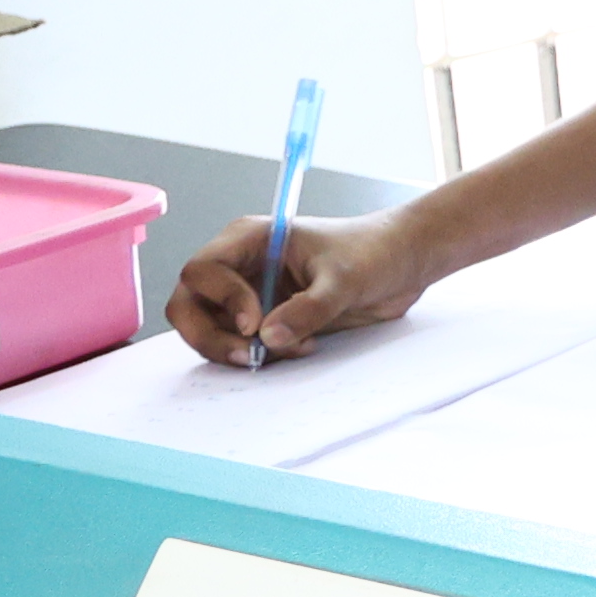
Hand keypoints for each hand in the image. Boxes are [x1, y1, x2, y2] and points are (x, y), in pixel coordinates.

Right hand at [164, 206, 443, 367]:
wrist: (406, 263)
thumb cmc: (375, 251)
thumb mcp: (345, 278)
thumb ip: (309, 308)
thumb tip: (268, 337)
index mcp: (249, 240)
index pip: (201, 272)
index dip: (220, 300)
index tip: (255, 323)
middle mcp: (241, 268)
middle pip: (189, 306)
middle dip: (212, 337)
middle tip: (251, 356)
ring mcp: (250, 294)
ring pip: (212, 331)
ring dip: (241, 349)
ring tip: (294, 347)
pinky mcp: (267, 318)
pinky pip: (242, 344)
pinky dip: (261, 354)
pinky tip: (301, 347)